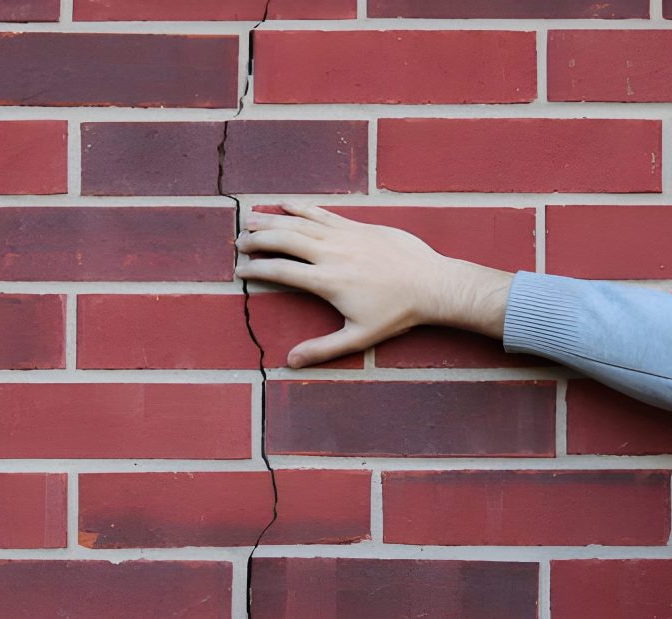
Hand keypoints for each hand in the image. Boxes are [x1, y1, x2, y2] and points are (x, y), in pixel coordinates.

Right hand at [235, 203, 514, 367]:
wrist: (432, 284)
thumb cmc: (397, 314)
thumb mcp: (359, 338)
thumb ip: (322, 349)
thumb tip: (291, 362)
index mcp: (327, 281)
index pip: (281, 271)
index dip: (256, 269)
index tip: (240, 270)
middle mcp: (332, 254)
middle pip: (284, 240)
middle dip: (257, 239)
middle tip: (239, 242)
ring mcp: (345, 236)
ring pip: (300, 223)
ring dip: (272, 220)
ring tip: (250, 219)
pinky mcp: (358, 226)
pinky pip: (323, 213)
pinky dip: (302, 207)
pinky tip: (286, 203)